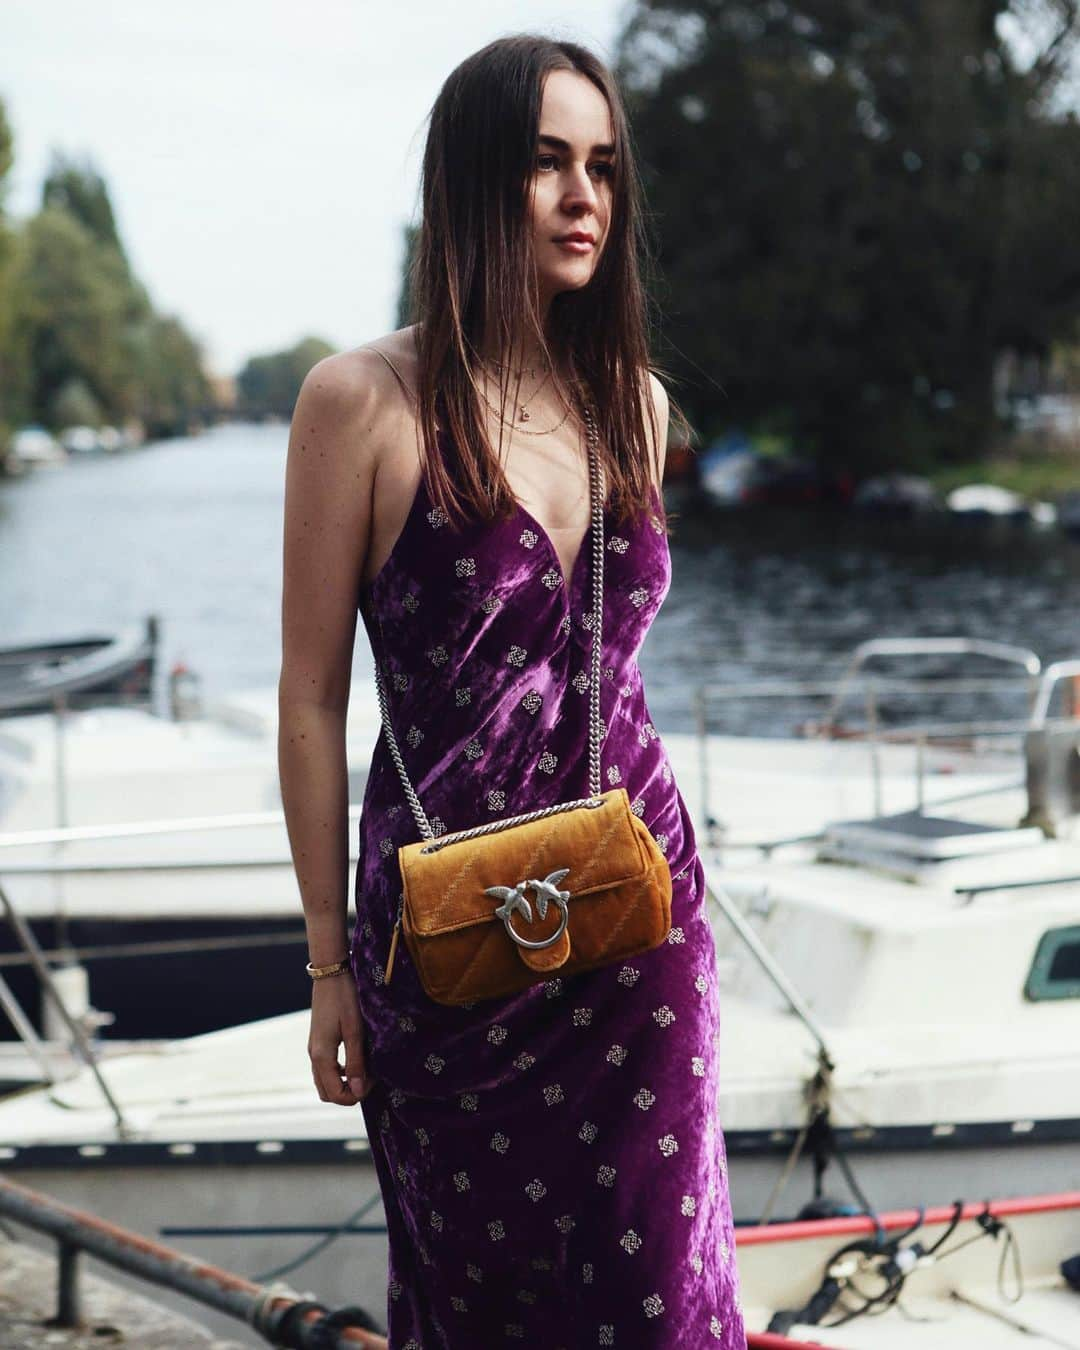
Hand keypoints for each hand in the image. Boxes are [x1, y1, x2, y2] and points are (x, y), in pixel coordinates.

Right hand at [308, 972, 376, 1105]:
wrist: (330, 973)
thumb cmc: (345, 998)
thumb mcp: (354, 1031)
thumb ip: (356, 1062)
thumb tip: (359, 1091)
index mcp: (321, 1056)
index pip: (335, 1094)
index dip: (357, 1094)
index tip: (375, 1079)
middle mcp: (313, 1056)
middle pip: (327, 1093)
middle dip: (349, 1093)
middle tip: (371, 1077)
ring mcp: (313, 1049)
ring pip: (325, 1082)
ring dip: (344, 1083)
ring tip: (365, 1068)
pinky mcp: (318, 1042)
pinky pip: (325, 1069)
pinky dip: (339, 1073)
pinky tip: (355, 1059)